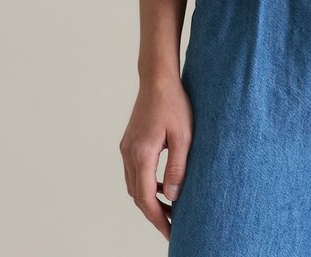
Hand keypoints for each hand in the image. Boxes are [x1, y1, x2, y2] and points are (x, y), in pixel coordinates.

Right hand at [119, 75, 193, 239]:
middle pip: (137, 196)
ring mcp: (126, 148)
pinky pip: (134, 173)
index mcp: (141, 154)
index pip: (146, 198)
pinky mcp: (128, 143)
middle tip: (172, 226)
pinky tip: (162, 186)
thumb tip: (173, 198)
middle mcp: (128, 154)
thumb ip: (177, 168)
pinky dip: (146, 185)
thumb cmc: (174, 103)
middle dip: (153, 214)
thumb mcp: (183, 136)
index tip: (170, 232)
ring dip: (149, 200)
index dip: (158, 218)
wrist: (157, 79)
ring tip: (170, 209)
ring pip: (133, 186)